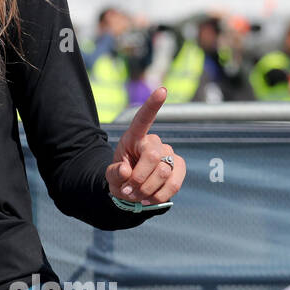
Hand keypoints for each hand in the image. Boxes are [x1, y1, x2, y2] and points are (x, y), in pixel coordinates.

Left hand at [106, 86, 184, 205]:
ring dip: (147, 190)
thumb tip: (125, 171)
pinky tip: (149, 199)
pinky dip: (160, 195)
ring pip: (163, 172)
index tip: (162, 90)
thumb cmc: (121, 178)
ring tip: (137, 195)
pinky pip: (174, 183)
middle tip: (129, 190)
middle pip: (152, 157)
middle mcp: (154, 142)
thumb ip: (114, 174)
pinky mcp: (179, 167)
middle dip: (139, 179)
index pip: (143, 118)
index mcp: (134, 137)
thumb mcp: (110, 176)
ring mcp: (169, 153)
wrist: (132, 190)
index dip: (153, 105)